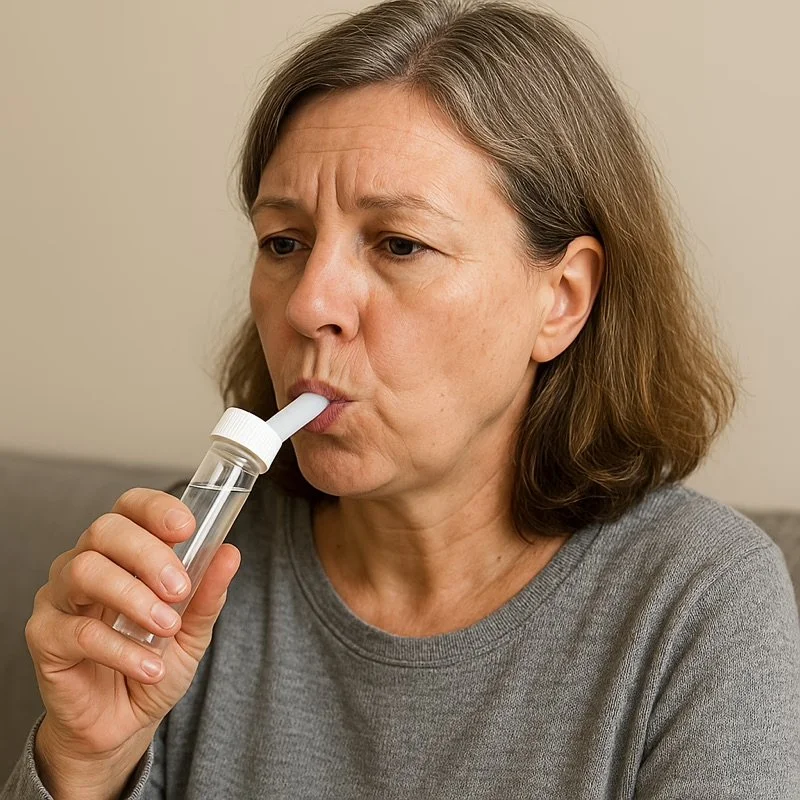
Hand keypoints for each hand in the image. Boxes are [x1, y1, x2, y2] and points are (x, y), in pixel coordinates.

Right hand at [25, 487, 240, 771]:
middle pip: (105, 530)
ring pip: (85, 571)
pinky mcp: (45, 638)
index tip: (187, 528)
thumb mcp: (193, 629)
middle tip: (179, 590)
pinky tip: (149, 666)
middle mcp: (85, 563)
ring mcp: (59, 599)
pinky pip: (77, 632)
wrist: (123, 724)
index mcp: (122, 551)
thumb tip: (229, 554)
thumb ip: (208, 591)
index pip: (130, 506)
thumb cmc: (153, 663)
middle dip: (149, 554)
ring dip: (134, 597)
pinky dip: (121, 649)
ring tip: (167, 628)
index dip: (156, 509)